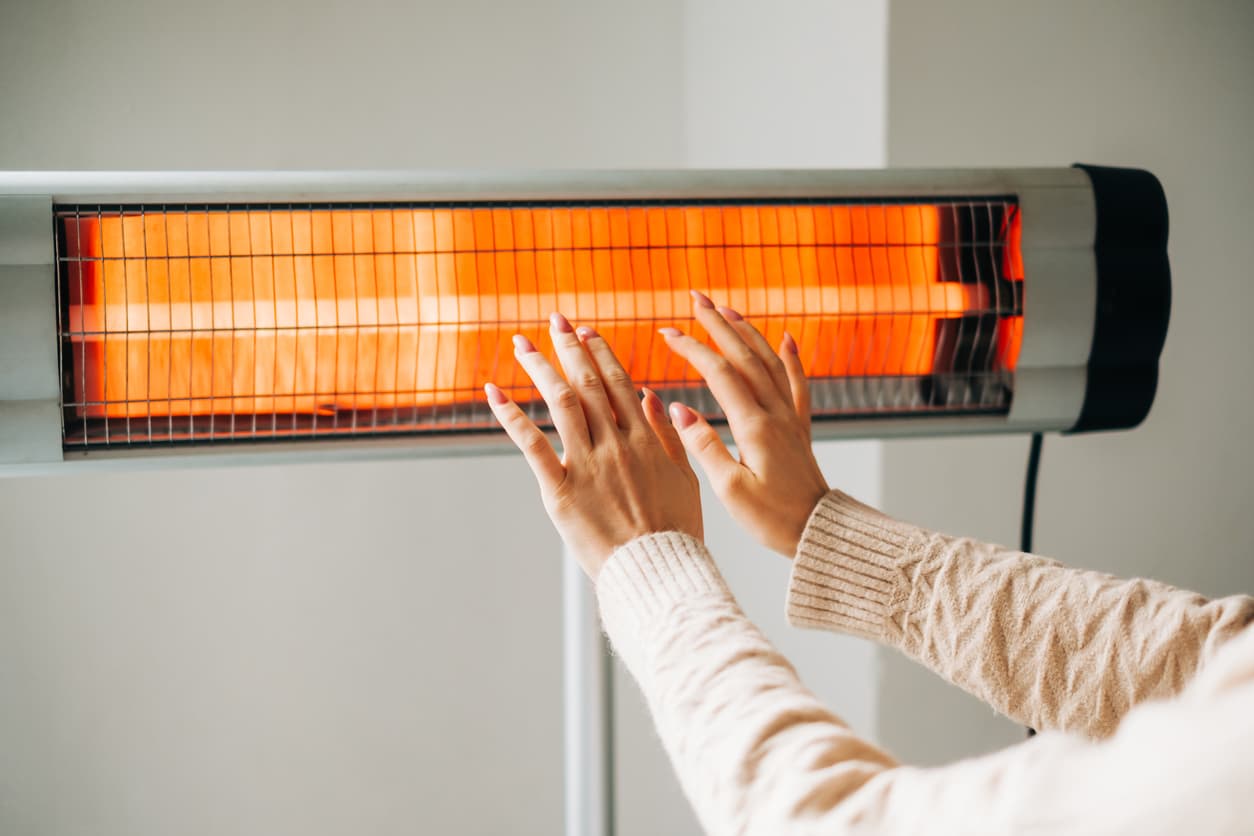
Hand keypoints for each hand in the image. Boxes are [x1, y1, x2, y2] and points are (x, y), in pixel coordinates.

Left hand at [485, 313, 702, 579]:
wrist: (658, 571)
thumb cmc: (675, 532)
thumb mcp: (685, 478)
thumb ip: (670, 436)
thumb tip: (652, 397)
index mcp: (646, 440)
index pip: (620, 384)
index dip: (601, 353)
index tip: (586, 332)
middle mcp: (616, 445)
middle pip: (589, 384)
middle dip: (569, 348)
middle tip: (555, 321)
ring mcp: (588, 465)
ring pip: (561, 403)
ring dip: (540, 368)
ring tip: (523, 344)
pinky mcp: (561, 491)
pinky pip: (533, 445)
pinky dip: (512, 415)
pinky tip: (495, 392)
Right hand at [659, 291, 828, 557]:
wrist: (819, 531)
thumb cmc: (773, 519)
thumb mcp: (730, 489)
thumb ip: (704, 447)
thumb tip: (679, 410)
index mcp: (754, 426)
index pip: (719, 374)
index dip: (692, 348)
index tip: (666, 332)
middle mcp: (775, 413)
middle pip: (745, 356)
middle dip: (718, 324)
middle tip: (696, 297)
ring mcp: (790, 417)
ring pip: (769, 361)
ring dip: (748, 332)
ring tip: (727, 309)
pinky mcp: (799, 428)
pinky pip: (797, 382)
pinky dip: (791, 356)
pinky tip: (787, 338)